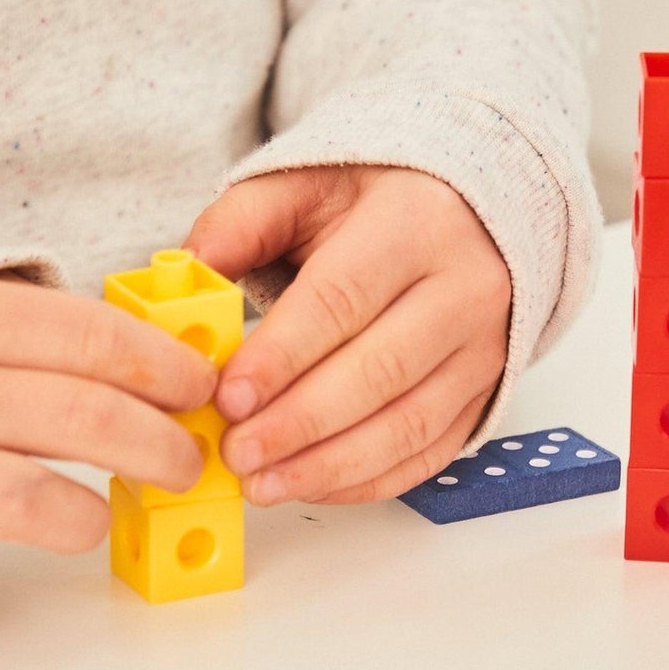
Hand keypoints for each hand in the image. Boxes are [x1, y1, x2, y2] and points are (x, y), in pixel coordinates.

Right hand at [0, 276, 216, 626]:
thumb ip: (63, 340)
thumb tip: (188, 364)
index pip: (88, 336)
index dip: (163, 368)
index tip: (202, 391)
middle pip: (78, 415)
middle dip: (159, 446)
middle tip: (188, 465)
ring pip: (14, 494)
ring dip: (83, 514)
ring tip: (107, 515)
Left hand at [184, 166, 510, 504]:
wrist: (473, 217)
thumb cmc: (377, 204)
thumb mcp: (305, 185)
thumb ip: (239, 224)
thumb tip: (183, 277)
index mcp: (415, 224)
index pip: (342, 300)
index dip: (282, 357)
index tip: (228, 398)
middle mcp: (464, 289)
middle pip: (379, 371)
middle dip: (299, 423)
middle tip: (237, 453)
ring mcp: (482, 350)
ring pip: (408, 425)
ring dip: (329, 465)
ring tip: (264, 484)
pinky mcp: (484, 394)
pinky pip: (429, 453)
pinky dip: (367, 480)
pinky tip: (311, 484)